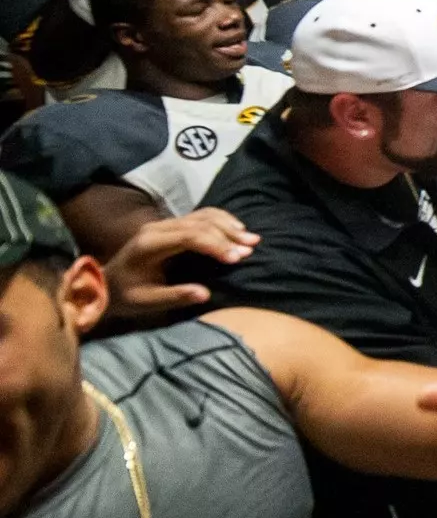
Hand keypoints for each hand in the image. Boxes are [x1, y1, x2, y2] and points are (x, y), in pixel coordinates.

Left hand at [101, 208, 258, 319]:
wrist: (106, 283)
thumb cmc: (126, 295)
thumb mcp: (146, 302)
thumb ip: (174, 296)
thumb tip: (205, 294)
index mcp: (149, 244)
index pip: (189, 236)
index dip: (215, 245)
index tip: (235, 259)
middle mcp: (157, 228)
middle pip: (200, 223)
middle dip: (227, 235)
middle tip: (250, 249)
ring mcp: (164, 224)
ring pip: (202, 215)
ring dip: (228, 226)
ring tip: (251, 239)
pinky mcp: (171, 226)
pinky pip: (200, 216)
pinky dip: (221, 221)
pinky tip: (236, 230)